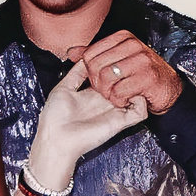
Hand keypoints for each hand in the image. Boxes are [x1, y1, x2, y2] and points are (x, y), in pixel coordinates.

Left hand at [33, 61, 148, 175]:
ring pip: (136, 96)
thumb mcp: (64, 87)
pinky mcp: (119, 123)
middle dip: (127, 73)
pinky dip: (141, 101)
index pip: (111, 77)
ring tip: (127, 78)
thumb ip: (77, 72)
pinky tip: (129, 93)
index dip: (115, 67)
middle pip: (125, 84)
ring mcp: (114, 112)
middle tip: (121, 67)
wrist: (56, 138)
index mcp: (93, 94)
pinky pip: (140, 112)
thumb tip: (85, 56)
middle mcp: (105, 102)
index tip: (114, 58)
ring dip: (136, 85)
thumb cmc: (55, 118)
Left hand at [66, 31, 182, 114]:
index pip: (90, 53)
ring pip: (107, 78)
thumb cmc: (141, 74)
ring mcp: (142, 62)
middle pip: (96, 66)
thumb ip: (93, 54)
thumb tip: (71, 52)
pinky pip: (120, 92)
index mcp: (124, 38)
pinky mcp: (148, 80)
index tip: (98, 78)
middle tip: (106, 90)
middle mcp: (134, 46)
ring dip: (108, 93)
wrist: (168, 89)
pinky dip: (119, 101)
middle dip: (97, 83)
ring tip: (116, 95)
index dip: (89, 70)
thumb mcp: (116, 59)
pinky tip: (125, 100)